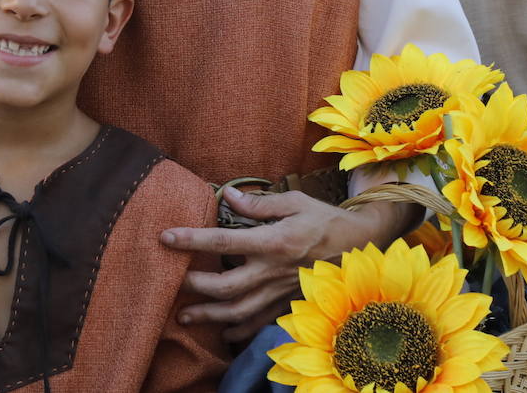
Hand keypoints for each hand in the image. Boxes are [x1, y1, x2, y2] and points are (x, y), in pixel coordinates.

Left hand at [160, 185, 416, 341]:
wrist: (360, 246)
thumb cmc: (325, 219)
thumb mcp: (295, 201)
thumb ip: (260, 203)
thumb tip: (227, 196)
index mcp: (273, 241)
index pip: (224, 240)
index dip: (192, 239)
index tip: (166, 237)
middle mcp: (273, 271)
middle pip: (226, 286)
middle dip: (195, 286)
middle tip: (173, 282)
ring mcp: (281, 292)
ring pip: (239, 312)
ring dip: (209, 315)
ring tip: (185, 315)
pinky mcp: (289, 304)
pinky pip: (260, 324)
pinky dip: (239, 331)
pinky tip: (222, 330)